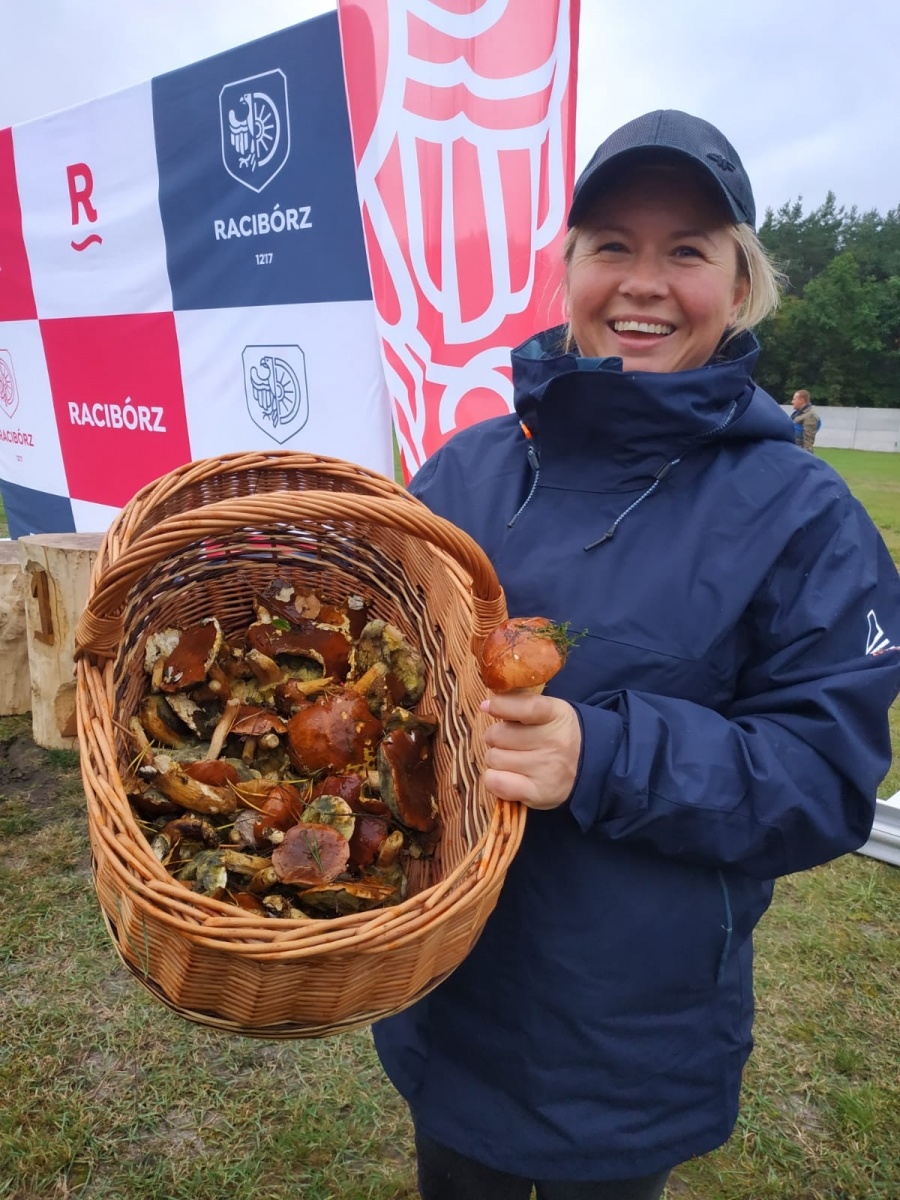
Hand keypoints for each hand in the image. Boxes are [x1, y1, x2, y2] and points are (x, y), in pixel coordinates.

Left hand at [480, 692, 581, 809]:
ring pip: (494, 759)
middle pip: (498, 736)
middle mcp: (554, 742)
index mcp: (556, 715)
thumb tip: (486, 706)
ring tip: (512, 759)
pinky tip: (506, 775)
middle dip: (497, 737)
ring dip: (496, 758)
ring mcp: (546, 770)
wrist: (587, 766)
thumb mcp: (548, 710)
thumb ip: (519, 703)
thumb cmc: (556, 734)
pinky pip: (495, 782)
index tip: (487, 707)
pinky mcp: (537, 793)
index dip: (500, 706)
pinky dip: (493, 778)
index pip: (525, 707)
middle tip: (509, 741)